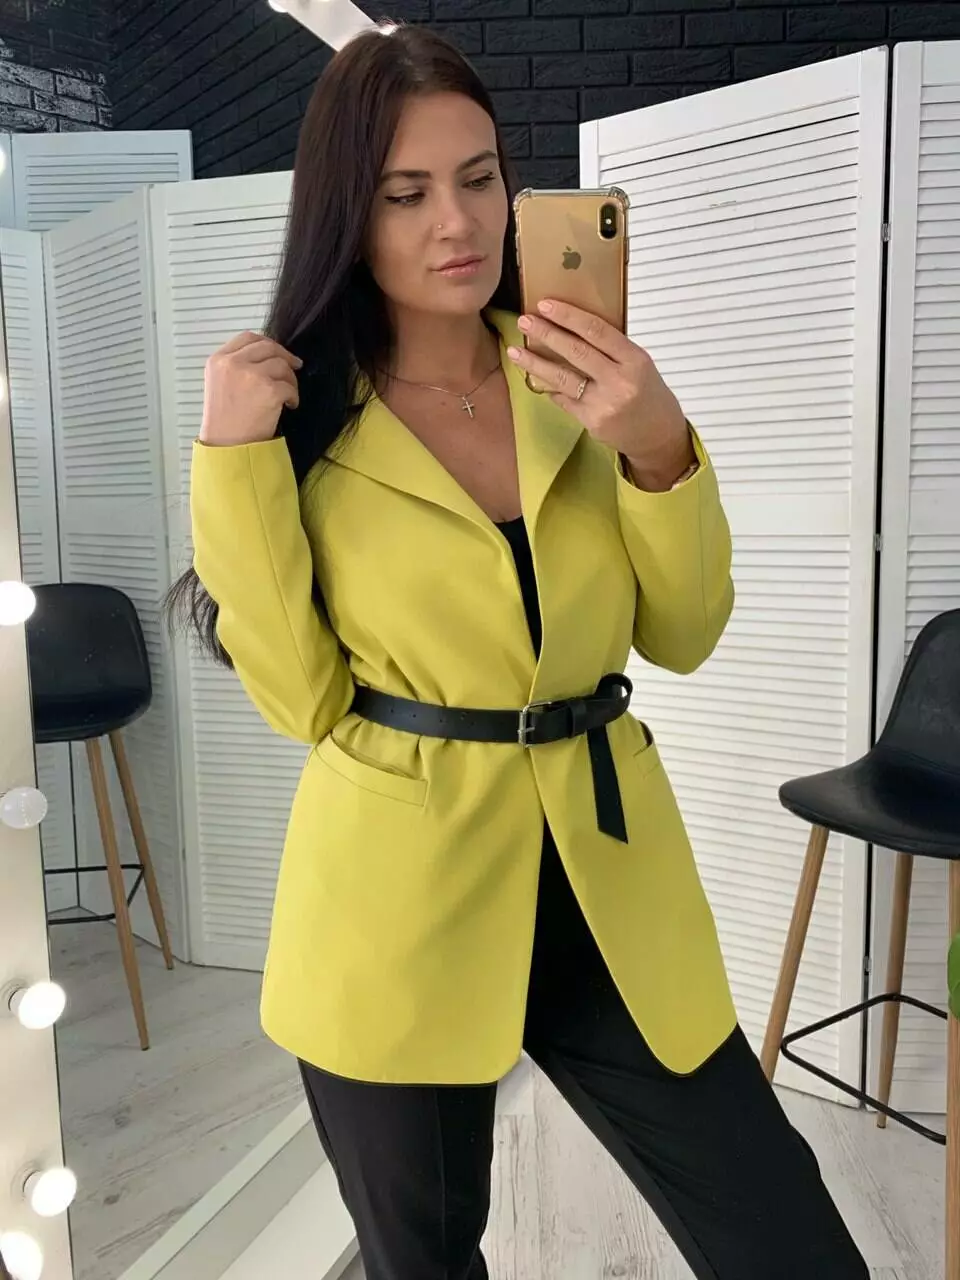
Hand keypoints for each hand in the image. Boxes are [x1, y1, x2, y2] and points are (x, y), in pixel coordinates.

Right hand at [199, 331, 302, 446]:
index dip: (266, 343)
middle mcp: (233, 363)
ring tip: (287, 395)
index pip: (247, 338)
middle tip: (295, 366)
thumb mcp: (219, 384)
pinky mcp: (269, 390)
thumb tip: (266, 356)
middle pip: (268, 347)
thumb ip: (236, 366)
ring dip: (290, 379)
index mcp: (218, 360)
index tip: (276, 352)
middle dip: (284, 356)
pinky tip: (289, 405)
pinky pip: (290, 386)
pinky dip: (293, 396)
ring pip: (282, 365)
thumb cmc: (224, 422)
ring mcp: (251, 375)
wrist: (227, 446)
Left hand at [506, 300, 693, 488]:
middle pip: (576, 352)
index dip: (568, 316)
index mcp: (634, 359)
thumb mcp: (639, 364)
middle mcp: (619, 381)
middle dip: (546, 334)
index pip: (597, 330)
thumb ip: (612, 349)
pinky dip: (550, 387)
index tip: (545, 304)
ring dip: (535, 363)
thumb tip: (572, 327)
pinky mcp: (592, 422)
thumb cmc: (647, 393)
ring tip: (515, 351)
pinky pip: (564, 399)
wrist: (658, 435)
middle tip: (524, 321)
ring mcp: (604, 404)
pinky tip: (536, 377)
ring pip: (563, 378)